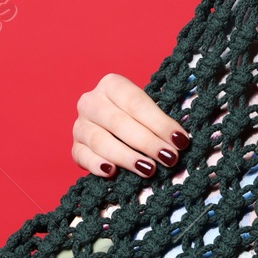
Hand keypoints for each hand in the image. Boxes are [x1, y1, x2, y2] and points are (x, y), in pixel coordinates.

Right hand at [71, 72, 190, 179]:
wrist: (118, 127)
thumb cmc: (140, 118)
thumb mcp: (150, 110)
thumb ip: (162, 121)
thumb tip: (181, 139)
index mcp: (112, 85)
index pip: (136, 103)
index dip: (159, 122)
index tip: (179, 140)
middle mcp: (91, 102)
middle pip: (119, 122)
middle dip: (147, 142)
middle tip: (169, 157)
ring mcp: (80, 125)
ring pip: (101, 141)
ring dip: (126, 156)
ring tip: (149, 169)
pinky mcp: (75, 147)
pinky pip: (82, 156)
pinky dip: (96, 164)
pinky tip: (111, 172)